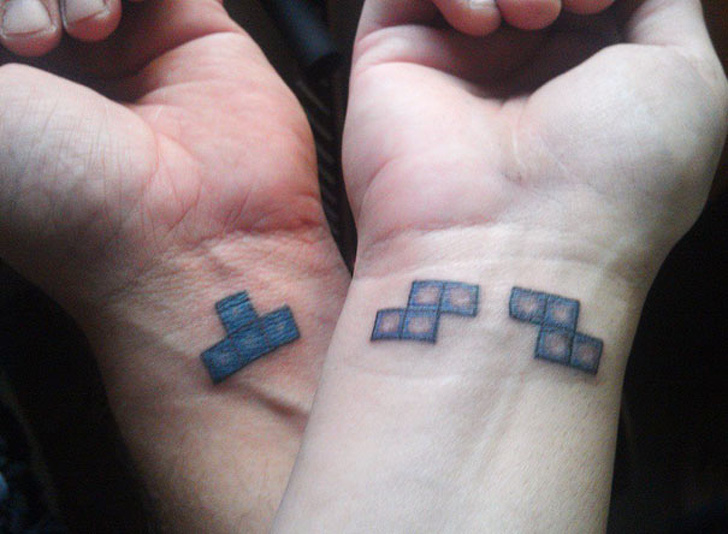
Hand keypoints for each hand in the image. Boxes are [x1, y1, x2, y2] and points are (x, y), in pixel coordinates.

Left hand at [0, 1, 348, 531]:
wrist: (191, 242)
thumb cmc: (71, 210)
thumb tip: (11, 24)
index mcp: (15, 103)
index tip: (3, 44)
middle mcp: (66, 72)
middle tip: (37, 42)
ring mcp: (131, 49)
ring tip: (91, 31)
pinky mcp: (194, 31)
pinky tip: (119, 20)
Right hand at [273, 1, 726, 530]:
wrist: (514, 250)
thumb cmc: (607, 185)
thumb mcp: (684, 79)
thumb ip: (662, 4)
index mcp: (584, 67)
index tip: (607, 7)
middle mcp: (517, 62)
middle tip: (573, 10)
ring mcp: (454, 57)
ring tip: (531, 17)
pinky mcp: (393, 55)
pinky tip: (480, 26)